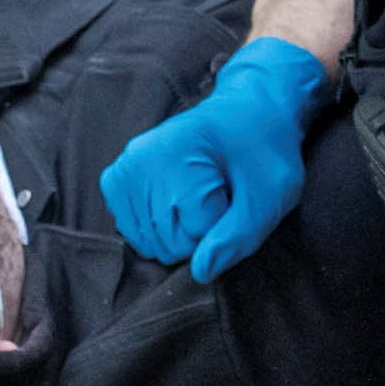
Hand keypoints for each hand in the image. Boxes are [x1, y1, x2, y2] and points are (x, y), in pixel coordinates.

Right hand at [98, 39, 330, 282]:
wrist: (246, 112)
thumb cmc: (263, 152)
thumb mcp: (268, 197)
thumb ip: (236, 238)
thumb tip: (199, 273)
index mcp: (176, 157)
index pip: (195, 236)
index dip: (223, 227)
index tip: (235, 195)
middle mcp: (139, 160)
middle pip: (166, 244)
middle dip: (199, 233)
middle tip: (219, 195)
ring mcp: (123, 168)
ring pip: (147, 243)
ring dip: (178, 231)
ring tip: (199, 195)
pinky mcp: (116, 178)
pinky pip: (131, 230)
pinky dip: (156, 228)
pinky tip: (177, 203)